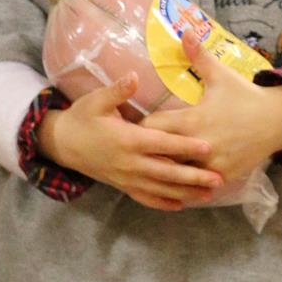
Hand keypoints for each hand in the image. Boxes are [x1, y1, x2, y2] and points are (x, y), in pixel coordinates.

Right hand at [38, 74, 222, 211]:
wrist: (62, 144)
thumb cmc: (82, 118)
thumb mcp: (96, 100)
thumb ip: (117, 91)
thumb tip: (133, 76)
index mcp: (128, 139)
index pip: (163, 144)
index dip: (185, 146)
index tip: (208, 147)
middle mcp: (130, 162)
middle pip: (168, 172)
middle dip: (194, 177)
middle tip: (218, 179)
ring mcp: (126, 177)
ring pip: (161, 189)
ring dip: (186, 193)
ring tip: (209, 194)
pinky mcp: (122, 185)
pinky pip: (146, 198)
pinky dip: (163, 203)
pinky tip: (182, 205)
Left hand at [148, 33, 281, 183]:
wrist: (278, 121)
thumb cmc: (245, 96)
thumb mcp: (221, 75)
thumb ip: (198, 56)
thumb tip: (185, 31)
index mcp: (193, 120)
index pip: (151, 128)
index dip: (141, 127)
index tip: (135, 125)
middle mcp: (200, 146)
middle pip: (159, 155)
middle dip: (149, 151)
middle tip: (137, 148)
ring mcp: (212, 166)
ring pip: (177, 175)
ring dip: (167, 170)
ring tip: (154, 165)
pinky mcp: (223, 178)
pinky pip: (196, 186)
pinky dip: (186, 182)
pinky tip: (176, 179)